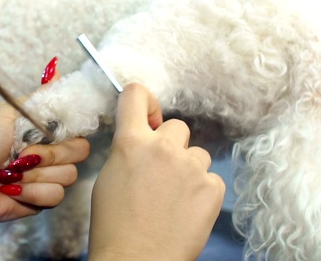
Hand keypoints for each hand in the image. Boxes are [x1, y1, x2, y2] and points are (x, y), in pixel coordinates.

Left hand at [0, 58, 89, 259]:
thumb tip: (56, 67)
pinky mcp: (42, 200)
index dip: (70, 129)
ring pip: (69, 175)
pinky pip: (56, 195)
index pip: (77, 125)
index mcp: (42, 128)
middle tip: (23, 154)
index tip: (51, 132)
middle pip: (80, 150)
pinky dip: (31, 192)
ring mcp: (47, 176)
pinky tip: (11, 189)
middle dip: (50, 153)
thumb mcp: (7, 113)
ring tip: (10, 173)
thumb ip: (39, 98)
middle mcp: (49, 151)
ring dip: (36, 174)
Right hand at [88, 83, 224, 260]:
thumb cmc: (114, 226)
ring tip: (173, 198)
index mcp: (131, 142)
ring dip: (189, 169)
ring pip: (197, 153)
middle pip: (177, 126)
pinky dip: (202, 191)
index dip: (144, 101)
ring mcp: (190, 166)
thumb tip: (144, 140)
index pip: (136, 94)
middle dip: (170, 145)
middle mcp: (163, 147)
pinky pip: (212, 178)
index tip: (149, 115)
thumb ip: (128, 150)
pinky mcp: (212, 187)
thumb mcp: (108, 177)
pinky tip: (186, 210)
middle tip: (160, 173)